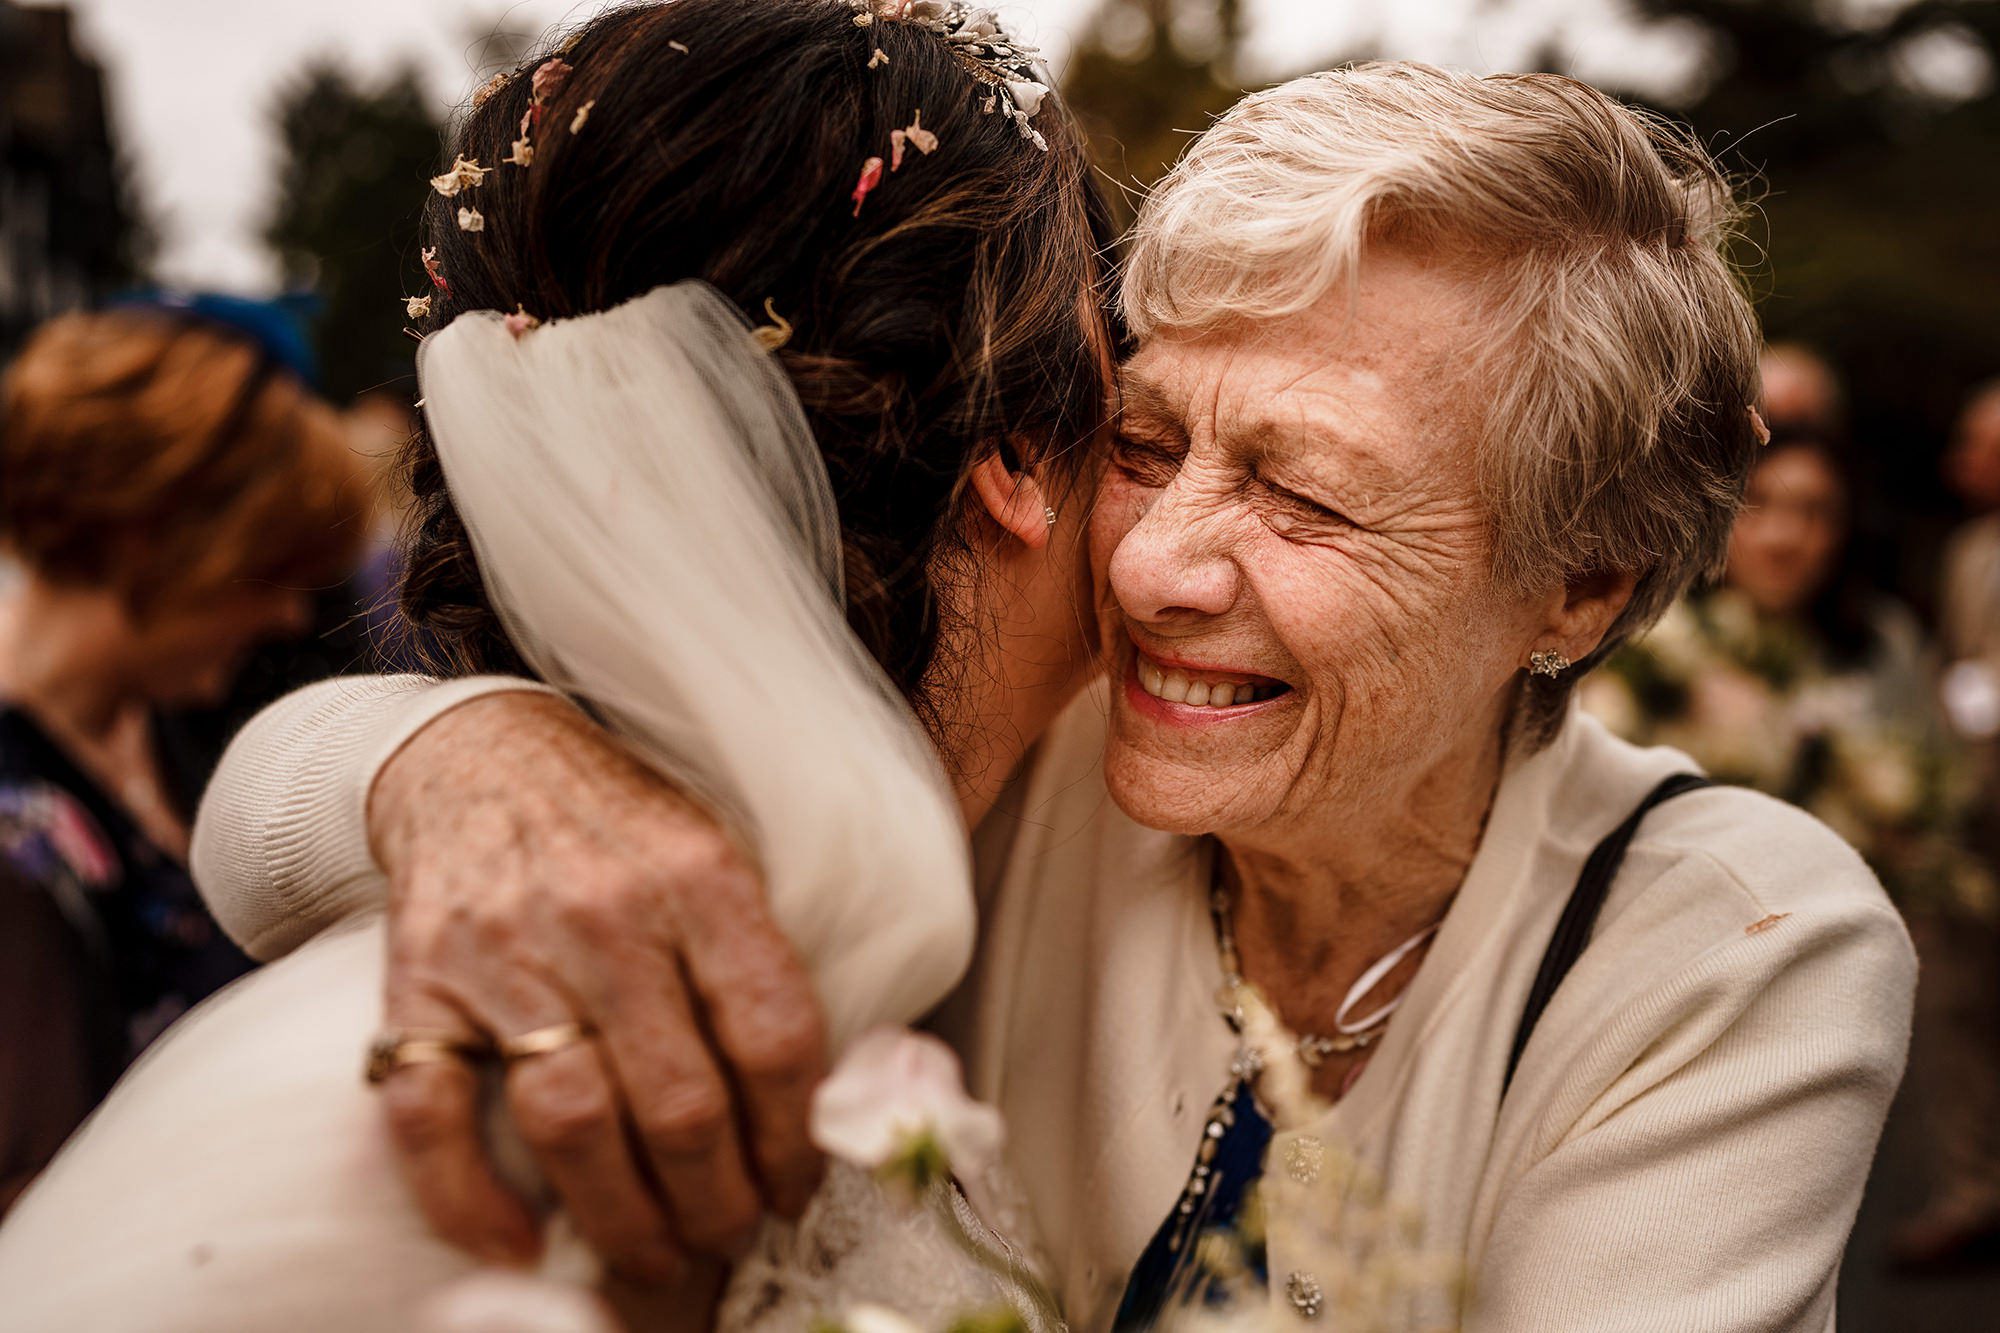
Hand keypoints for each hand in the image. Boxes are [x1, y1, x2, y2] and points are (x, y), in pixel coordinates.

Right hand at [366, 691, 826, 1280]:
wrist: (480, 755)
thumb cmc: (618, 823)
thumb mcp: (715, 855)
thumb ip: (754, 962)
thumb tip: (812, 1103)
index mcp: (701, 881)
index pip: (774, 1034)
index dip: (796, 1136)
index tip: (797, 1186)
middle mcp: (606, 918)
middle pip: (679, 1102)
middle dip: (718, 1200)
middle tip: (731, 1236)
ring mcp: (505, 954)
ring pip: (571, 1121)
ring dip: (622, 1217)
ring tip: (655, 1256)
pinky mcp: (417, 983)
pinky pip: (429, 1114)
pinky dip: (467, 1199)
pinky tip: (515, 1246)